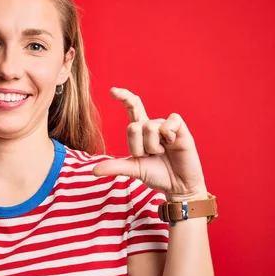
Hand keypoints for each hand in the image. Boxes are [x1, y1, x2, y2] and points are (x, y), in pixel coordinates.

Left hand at [92, 87, 207, 198]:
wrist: (177, 185)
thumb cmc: (156, 174)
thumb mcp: (133, 169)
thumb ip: (115, 167)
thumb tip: (93, 171)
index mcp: (140, 130)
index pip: (131, 107)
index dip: (124, 97)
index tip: (112, 90)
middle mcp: (151, 124)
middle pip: (133, 126)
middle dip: (137, 147)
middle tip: (148, 156)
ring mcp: (166, 126)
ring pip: (149, 128)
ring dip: (153, 147)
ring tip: (161, 153)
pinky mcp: (180, 128)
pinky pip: (168, 123)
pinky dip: (168, 136)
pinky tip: (173, 143)